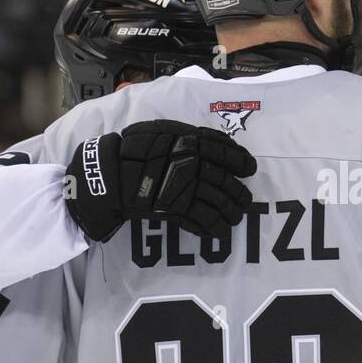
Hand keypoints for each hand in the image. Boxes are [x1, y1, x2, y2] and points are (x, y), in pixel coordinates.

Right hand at [65, 120, 256, 242]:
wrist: (111, 173)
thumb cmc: (135, 148)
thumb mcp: (165, 130)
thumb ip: (191, 135)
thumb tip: (217, 142)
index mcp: (193, 142)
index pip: (228, 152)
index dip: (242, 162)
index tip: (250, 169)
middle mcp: (196, 165)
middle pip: (228, 182)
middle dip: (240, 194)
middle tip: (245, 201)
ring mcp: (187, 188)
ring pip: (221, 203)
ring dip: (232, 213)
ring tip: (235, 218)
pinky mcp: (178, 209)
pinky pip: (204, 221)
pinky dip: (215, 228)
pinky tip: (219, 232)